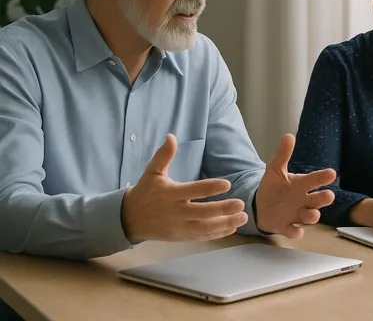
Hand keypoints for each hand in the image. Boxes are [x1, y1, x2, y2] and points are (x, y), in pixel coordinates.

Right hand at [121, 134, 247, 241]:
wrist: (129, 219)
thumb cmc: (145, 192)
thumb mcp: (152, 172)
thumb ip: (164, 155)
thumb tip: (171, 136)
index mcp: (171, 194)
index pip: (194, 190)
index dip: (211, 188)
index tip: (227, 184)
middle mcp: (176, 212)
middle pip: (203, 212)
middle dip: (223, 209)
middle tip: (241, 204)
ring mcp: (179, 226)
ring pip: (205, 227)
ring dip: (226, 223)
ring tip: (243, 217)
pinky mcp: (181, 237)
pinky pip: (202, 236)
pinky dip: (218, 233)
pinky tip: (232, 227)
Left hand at [255, 134, 335, 237]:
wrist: (261, 206)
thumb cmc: (274, 187)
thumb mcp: (275, 169)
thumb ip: (282, 154)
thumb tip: (289, 136)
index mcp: (301, 185)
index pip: (314, 180)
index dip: (322, 177)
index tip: (331, 173)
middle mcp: (303, 200)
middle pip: (317, 200)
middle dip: (323, 199)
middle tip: (329, 195)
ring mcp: (296, 215)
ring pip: (309, 217)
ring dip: (312, 216)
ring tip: (313, 215)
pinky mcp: (287, 227)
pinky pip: (294, 231)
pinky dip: (296, 232)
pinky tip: (296, 232)